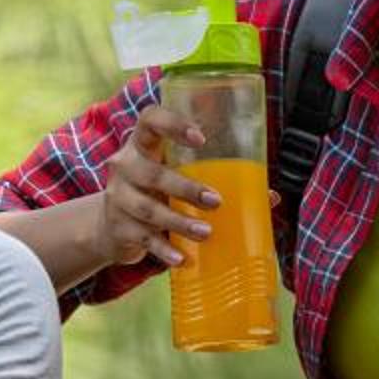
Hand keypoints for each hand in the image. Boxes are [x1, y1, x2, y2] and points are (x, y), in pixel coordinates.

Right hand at [95, 105, 219, 270]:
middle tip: (216, 201)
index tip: (200, 139)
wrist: (109, 225)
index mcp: (144, 144)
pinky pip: (143, 239)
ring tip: (206, 232)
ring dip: (179, 221)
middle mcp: (125, 166)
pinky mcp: (117, 227)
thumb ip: (215, 178)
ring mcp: (118, 197)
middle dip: (185, 187)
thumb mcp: (175, 176)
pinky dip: (164, 249)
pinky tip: (181, 258)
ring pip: (148, 208)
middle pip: (151, 172)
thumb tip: (269, 196)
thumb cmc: (156, 192)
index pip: (150, 120)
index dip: (173, 124)